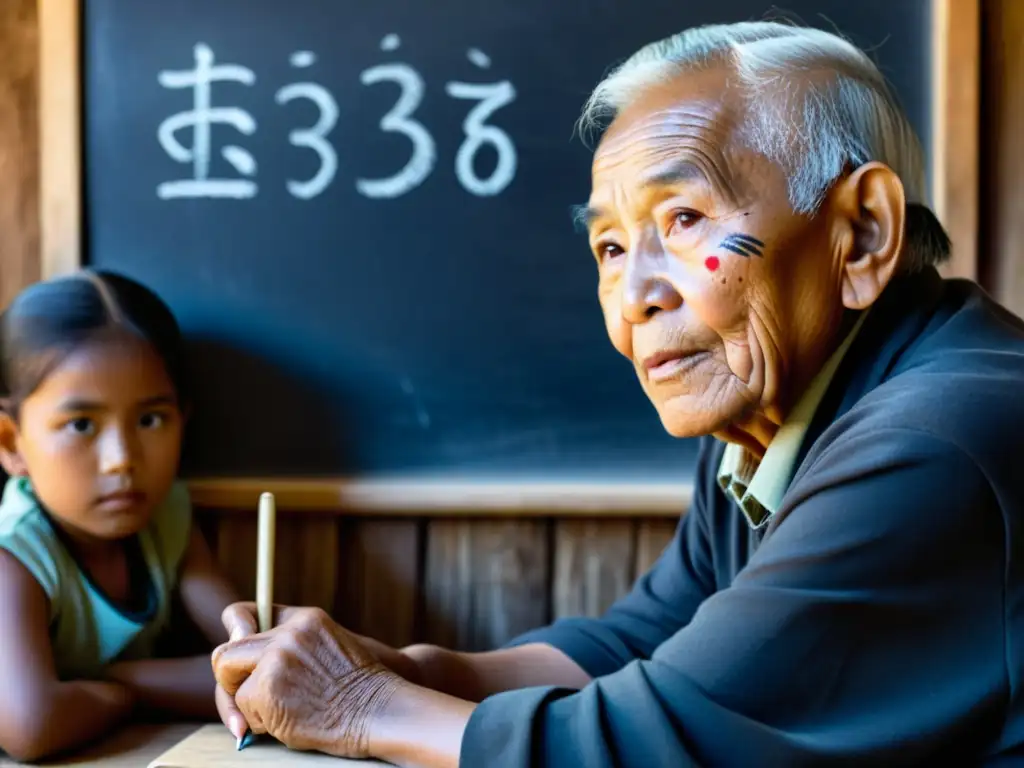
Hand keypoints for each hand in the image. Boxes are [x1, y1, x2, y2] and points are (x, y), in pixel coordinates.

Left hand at [211, 603, 402, 757]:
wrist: (382, 710)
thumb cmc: (360, 690)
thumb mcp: (330, 648)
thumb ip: (290, 646)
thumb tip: (236, 662)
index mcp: (304, 619)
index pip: (244, 614)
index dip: (234, 636)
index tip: (236, 658)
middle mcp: (287, 633)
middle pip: (224, 653)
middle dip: (228, 682)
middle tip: (241, 705)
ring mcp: (277, 658)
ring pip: (229, 684)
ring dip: (245, 706)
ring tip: (280, 714)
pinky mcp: (268, 688)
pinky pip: (244, 710)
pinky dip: (260, 725)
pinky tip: (290, 723)